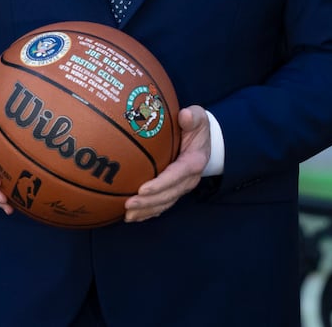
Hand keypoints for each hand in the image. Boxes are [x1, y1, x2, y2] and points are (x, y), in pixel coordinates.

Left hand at [123, 105, 210, 222]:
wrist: (204, 138)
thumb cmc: (196, 125)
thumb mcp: (198, 116)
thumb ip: (192, 117)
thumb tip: (184, 115)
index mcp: (194, 162)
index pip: (176, 175)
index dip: (160, 184)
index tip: (142, 189)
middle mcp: (189, 179)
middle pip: (168, 195)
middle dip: (148, 202)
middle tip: (128, 205)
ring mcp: (182, 187)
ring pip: (164, 203)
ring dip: (146, 211)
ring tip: (127, 216)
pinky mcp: (176, 190)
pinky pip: (162, 205)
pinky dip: (148, 212)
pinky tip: (133, 217)